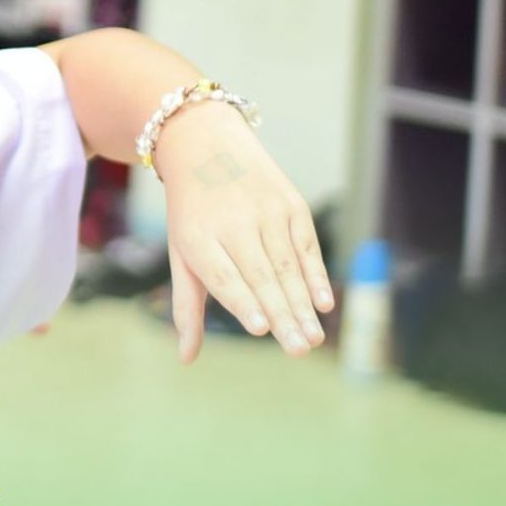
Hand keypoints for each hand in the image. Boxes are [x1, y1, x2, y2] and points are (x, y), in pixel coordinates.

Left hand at [155, 106, 331, 363]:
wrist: (206, 145)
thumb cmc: (192, 214)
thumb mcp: (181, 253)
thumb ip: (187, 306)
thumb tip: (186, 359)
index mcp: (198, 237)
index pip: (224, 276)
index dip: (243, 302)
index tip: (261, 328)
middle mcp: (233, 223)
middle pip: (261, 276)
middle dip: (283, 315)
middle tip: (299, 350)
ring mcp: (265, 211)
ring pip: (288, 266)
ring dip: (303, 304)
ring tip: (313, 338)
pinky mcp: (290, 204)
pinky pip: (306, 246)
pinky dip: (316, 275)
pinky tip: (324, 303)